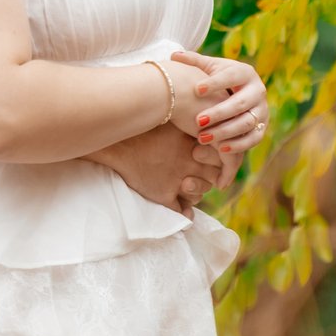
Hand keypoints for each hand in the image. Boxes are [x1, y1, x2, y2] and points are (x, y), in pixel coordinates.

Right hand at [90, 124, 226, 216]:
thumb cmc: (140, 127)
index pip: (219, 157)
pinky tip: (186, 213)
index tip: (204, 159)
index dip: (216, 160)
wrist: (116, 143)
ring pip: (198, 194)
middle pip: (212, 176)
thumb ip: (187, 125)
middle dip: (209, 178)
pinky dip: (186, 214)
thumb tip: (201, 123)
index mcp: (192, 144)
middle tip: (198, 174)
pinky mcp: (164, 194)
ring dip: (196, 193)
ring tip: (187, 188)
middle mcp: (189, 163)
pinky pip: (182, 211)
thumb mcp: (170, 122)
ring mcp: (177, 180)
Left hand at [170, 49, 269, 156]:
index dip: (215, 83)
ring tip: (202, 137)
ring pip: (246, 123)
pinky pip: (254, 138)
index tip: (196, 90)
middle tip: (198, 121)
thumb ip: (194, 62)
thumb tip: (174, 55)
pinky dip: (239, 144)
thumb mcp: (210, 68)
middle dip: (219, 113)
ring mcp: (262, 110)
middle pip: (240, 103)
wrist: (240, 93)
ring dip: (225, 131)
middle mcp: (258, 91)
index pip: (232, 76)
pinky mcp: (262, 127)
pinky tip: (220, 148)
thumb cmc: (219, 79)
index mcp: (245, 73)